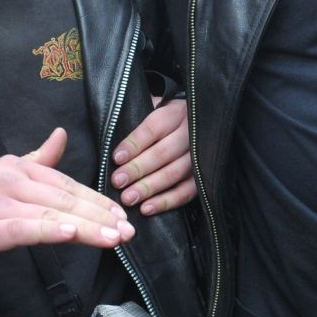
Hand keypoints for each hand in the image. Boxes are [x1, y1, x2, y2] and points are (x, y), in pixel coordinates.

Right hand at [0, 127, 132, 284]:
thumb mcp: (2, 177)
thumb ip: (37, 160)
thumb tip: (61, 134)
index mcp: (16, 167)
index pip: (66, 184)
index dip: (96, 200)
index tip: (121, 214)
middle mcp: (8, 180)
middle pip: (64, 198)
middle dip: (100, 215)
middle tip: (128, 229)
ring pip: (52, 215)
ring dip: (87, 227)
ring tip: (114, 238)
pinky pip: (24, 230)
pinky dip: (50, 231)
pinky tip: (72, 235)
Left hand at [111, 98, 195, 215]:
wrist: (201, 122)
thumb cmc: (166, 119)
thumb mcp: (154, 108)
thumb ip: (137, 117)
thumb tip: (112, 130)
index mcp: (176, 113)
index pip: (154, 128)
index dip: (134, 144)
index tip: (117, 158)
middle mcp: (190, 133)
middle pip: (163, 153)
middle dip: (138, 169)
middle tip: (118, 181)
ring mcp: (199, 156)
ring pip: (174, 173)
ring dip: (149, 187)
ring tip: (128, 198)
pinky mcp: (203, 177)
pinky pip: (186, 192)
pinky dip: (166, 202)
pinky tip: (147, 208)